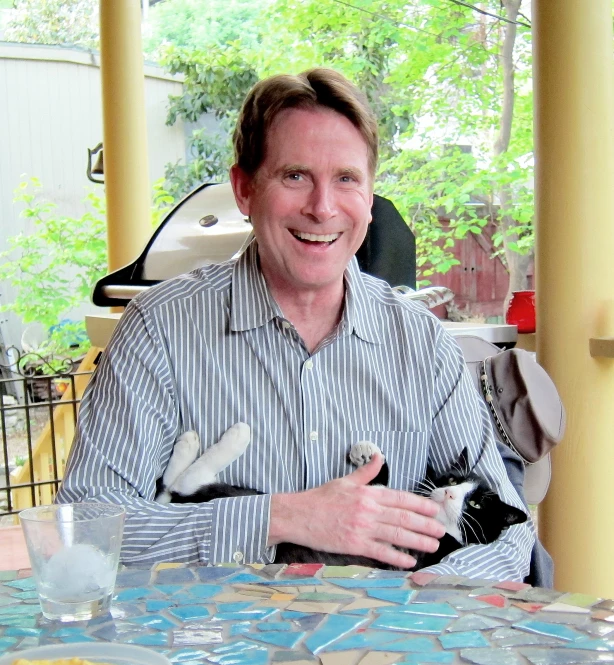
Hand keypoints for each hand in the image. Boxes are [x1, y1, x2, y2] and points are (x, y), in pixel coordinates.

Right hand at [268, 453, 444, 567]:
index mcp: (367, 493)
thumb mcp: (345, 480)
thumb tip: (379, 457)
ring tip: (432, 545)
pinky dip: (397, 557)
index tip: (434, 510)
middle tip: (441, 530)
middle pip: (403, 517)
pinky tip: (409, 561)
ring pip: (396, 534)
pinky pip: (381, 552)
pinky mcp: (354, 544)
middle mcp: (368, 510)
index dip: (420, 504)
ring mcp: (362, 528)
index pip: (400, 498)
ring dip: (418, 541)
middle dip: (425, 524)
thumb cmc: (321, 498)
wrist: (299, 515)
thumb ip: (366, 472)